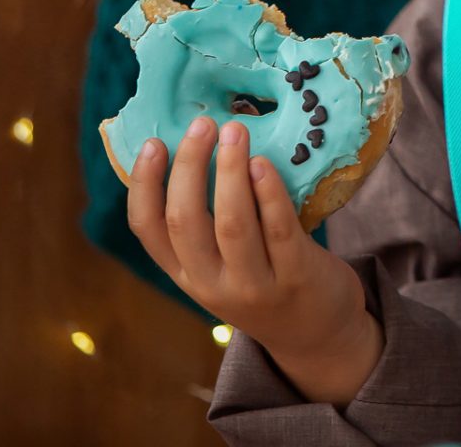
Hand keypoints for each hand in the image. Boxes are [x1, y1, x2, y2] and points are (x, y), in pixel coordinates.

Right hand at [126, 116, 378, 397]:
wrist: (317, 335)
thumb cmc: (265, 282)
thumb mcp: (222, 265)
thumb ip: (207, 223)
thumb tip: (196, 147)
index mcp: (186, 274)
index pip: (148, 230)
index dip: (144, 185)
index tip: (153, 143)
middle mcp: (212, 284)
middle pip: (186, 222)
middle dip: (189, 168)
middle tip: (202, 125)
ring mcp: (255, 285)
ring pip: (232, 224)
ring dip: (230, 172)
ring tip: (234, 132)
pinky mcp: (296, 278)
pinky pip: (279, 230)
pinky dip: (269, 194)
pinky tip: (264, 164)